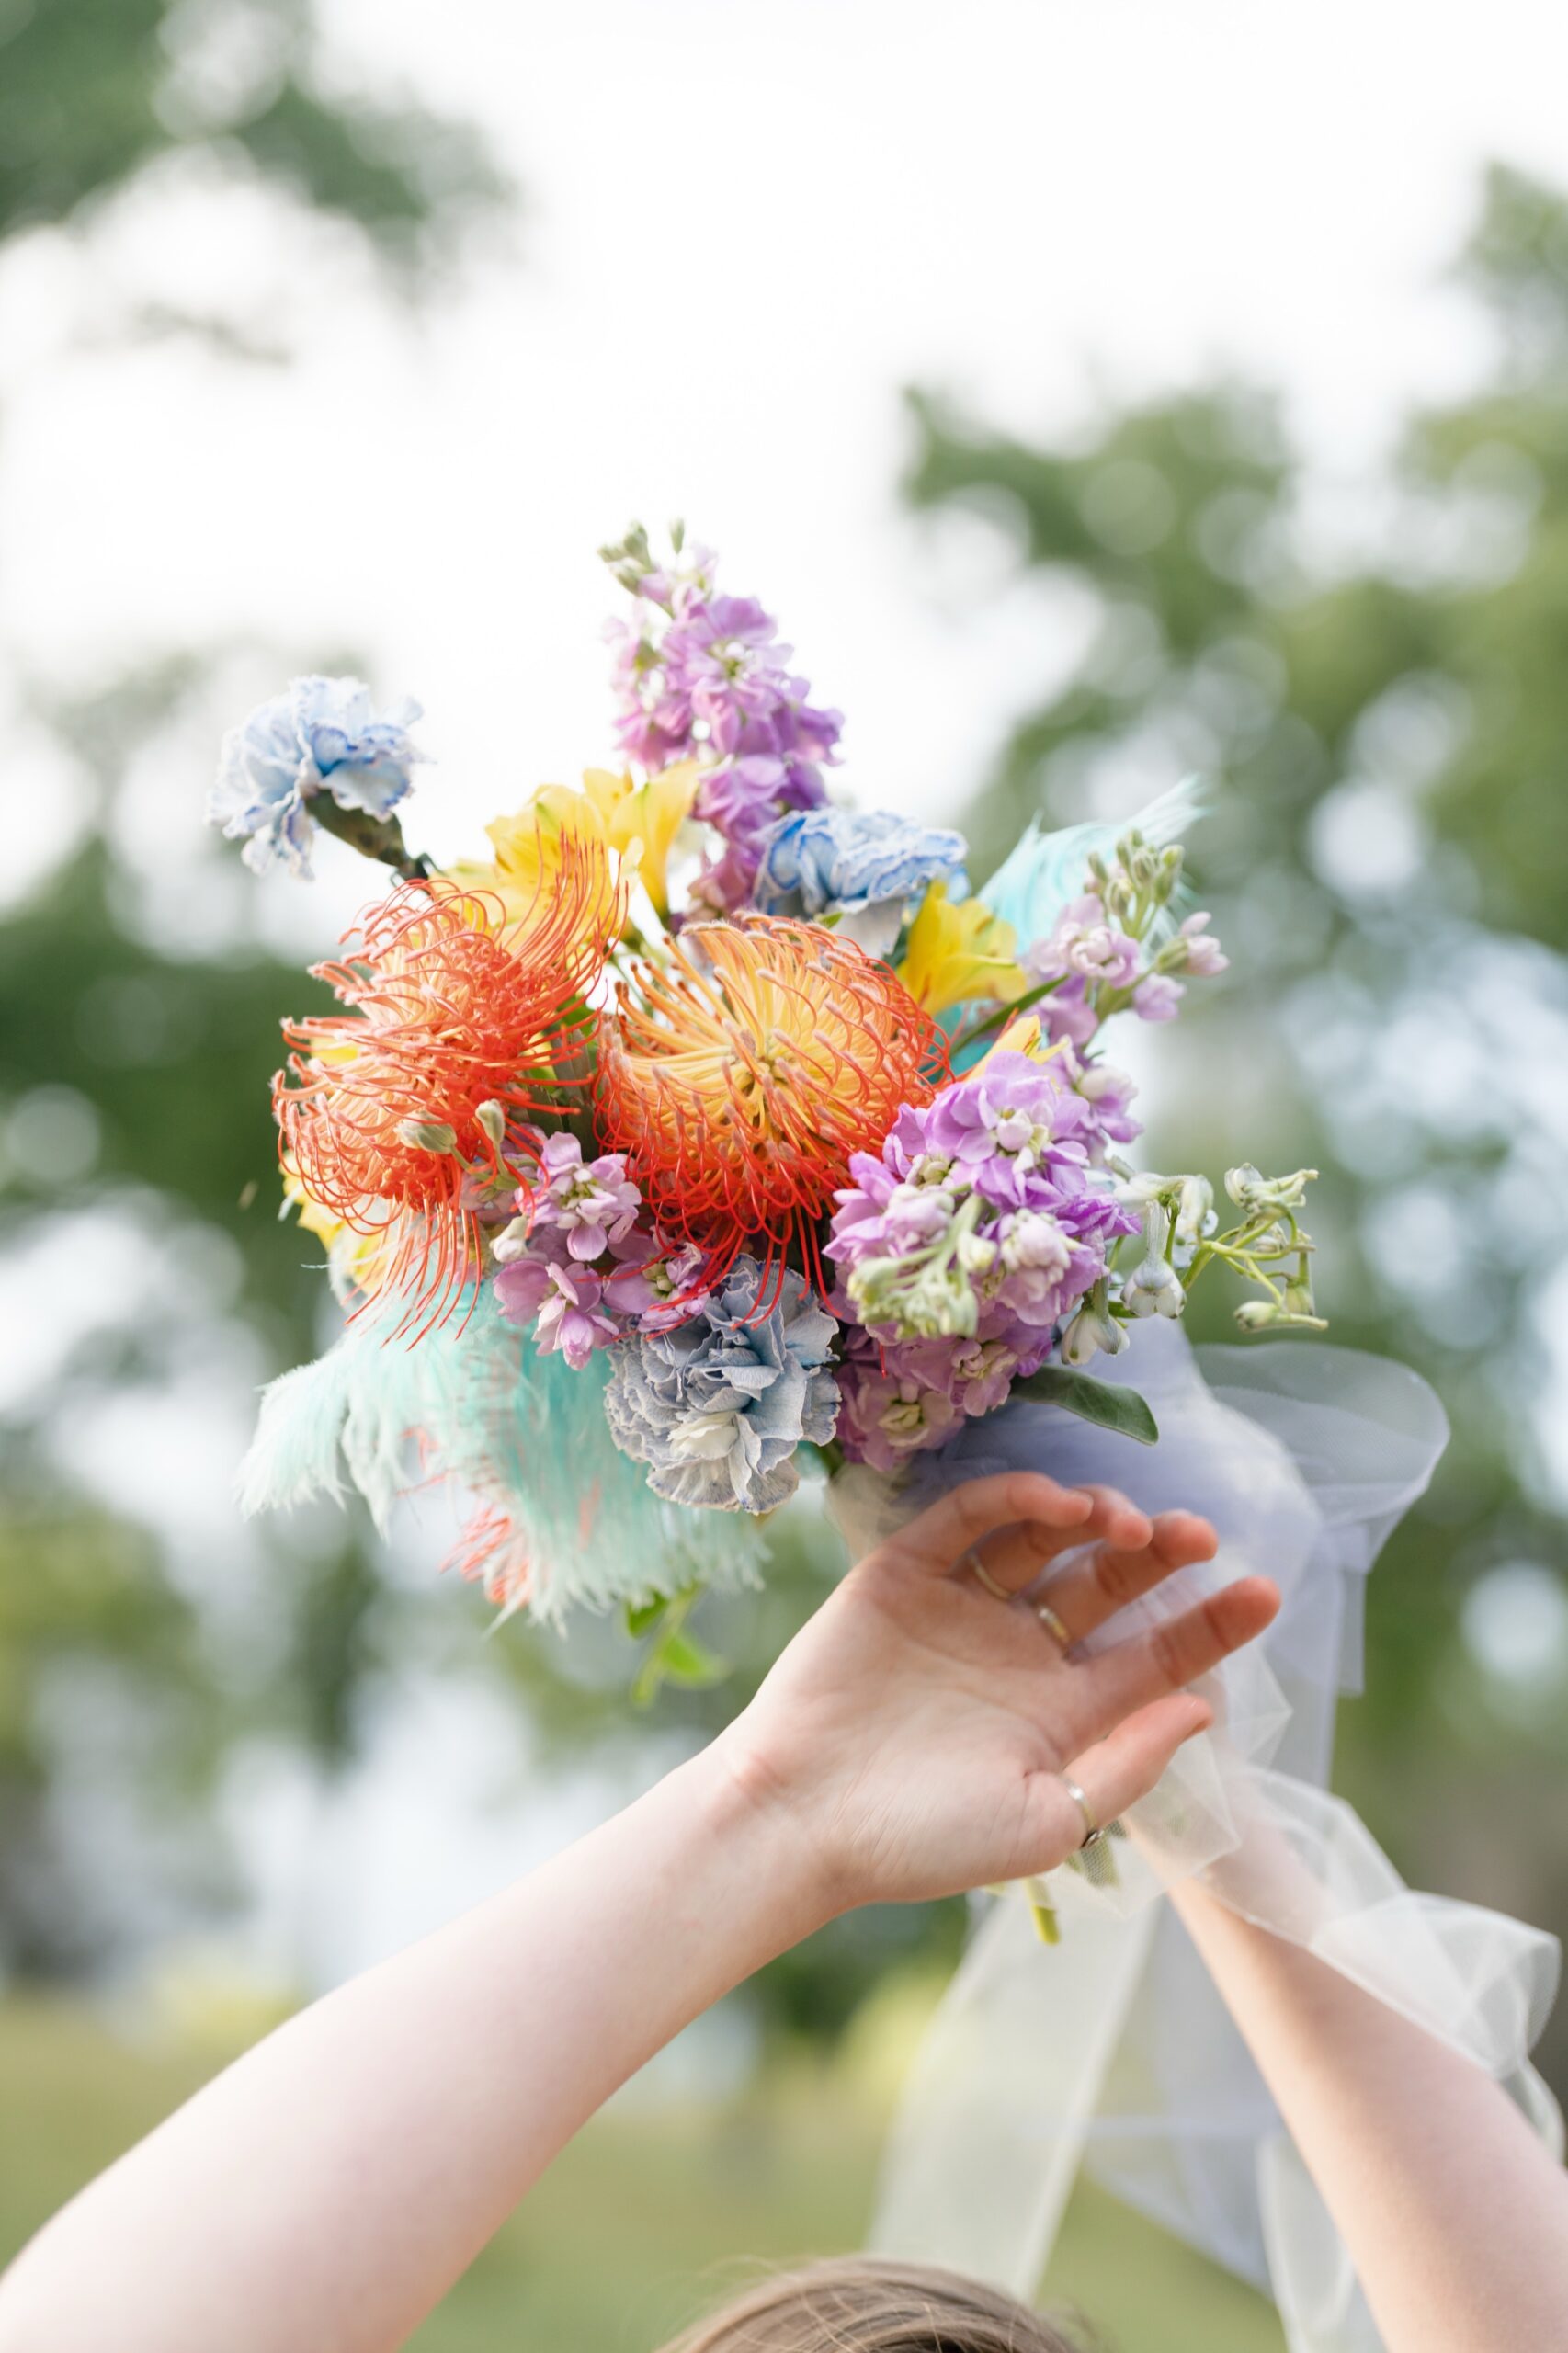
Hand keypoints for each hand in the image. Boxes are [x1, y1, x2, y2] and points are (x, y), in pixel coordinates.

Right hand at [715, 1469, 1277, 1913]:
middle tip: (1198, 1535)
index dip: (1213, 1625)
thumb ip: (1127, 1765)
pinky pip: (969, 1519)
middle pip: (1110, 1584)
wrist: (802, 1820)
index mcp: (1064, 1714)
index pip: (1157, 1656)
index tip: (1267, 1592)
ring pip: (1047, 1541)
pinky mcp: (905, 1576)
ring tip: (1126, 1525)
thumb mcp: (1048, 1822)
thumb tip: (1204, 1709)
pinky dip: (1015, 1499)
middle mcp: (1021, 1652)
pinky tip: (1058, 1504)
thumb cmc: (922, 1843)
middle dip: (1160, 1555)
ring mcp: (963, 1608)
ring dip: (1095, 1519)